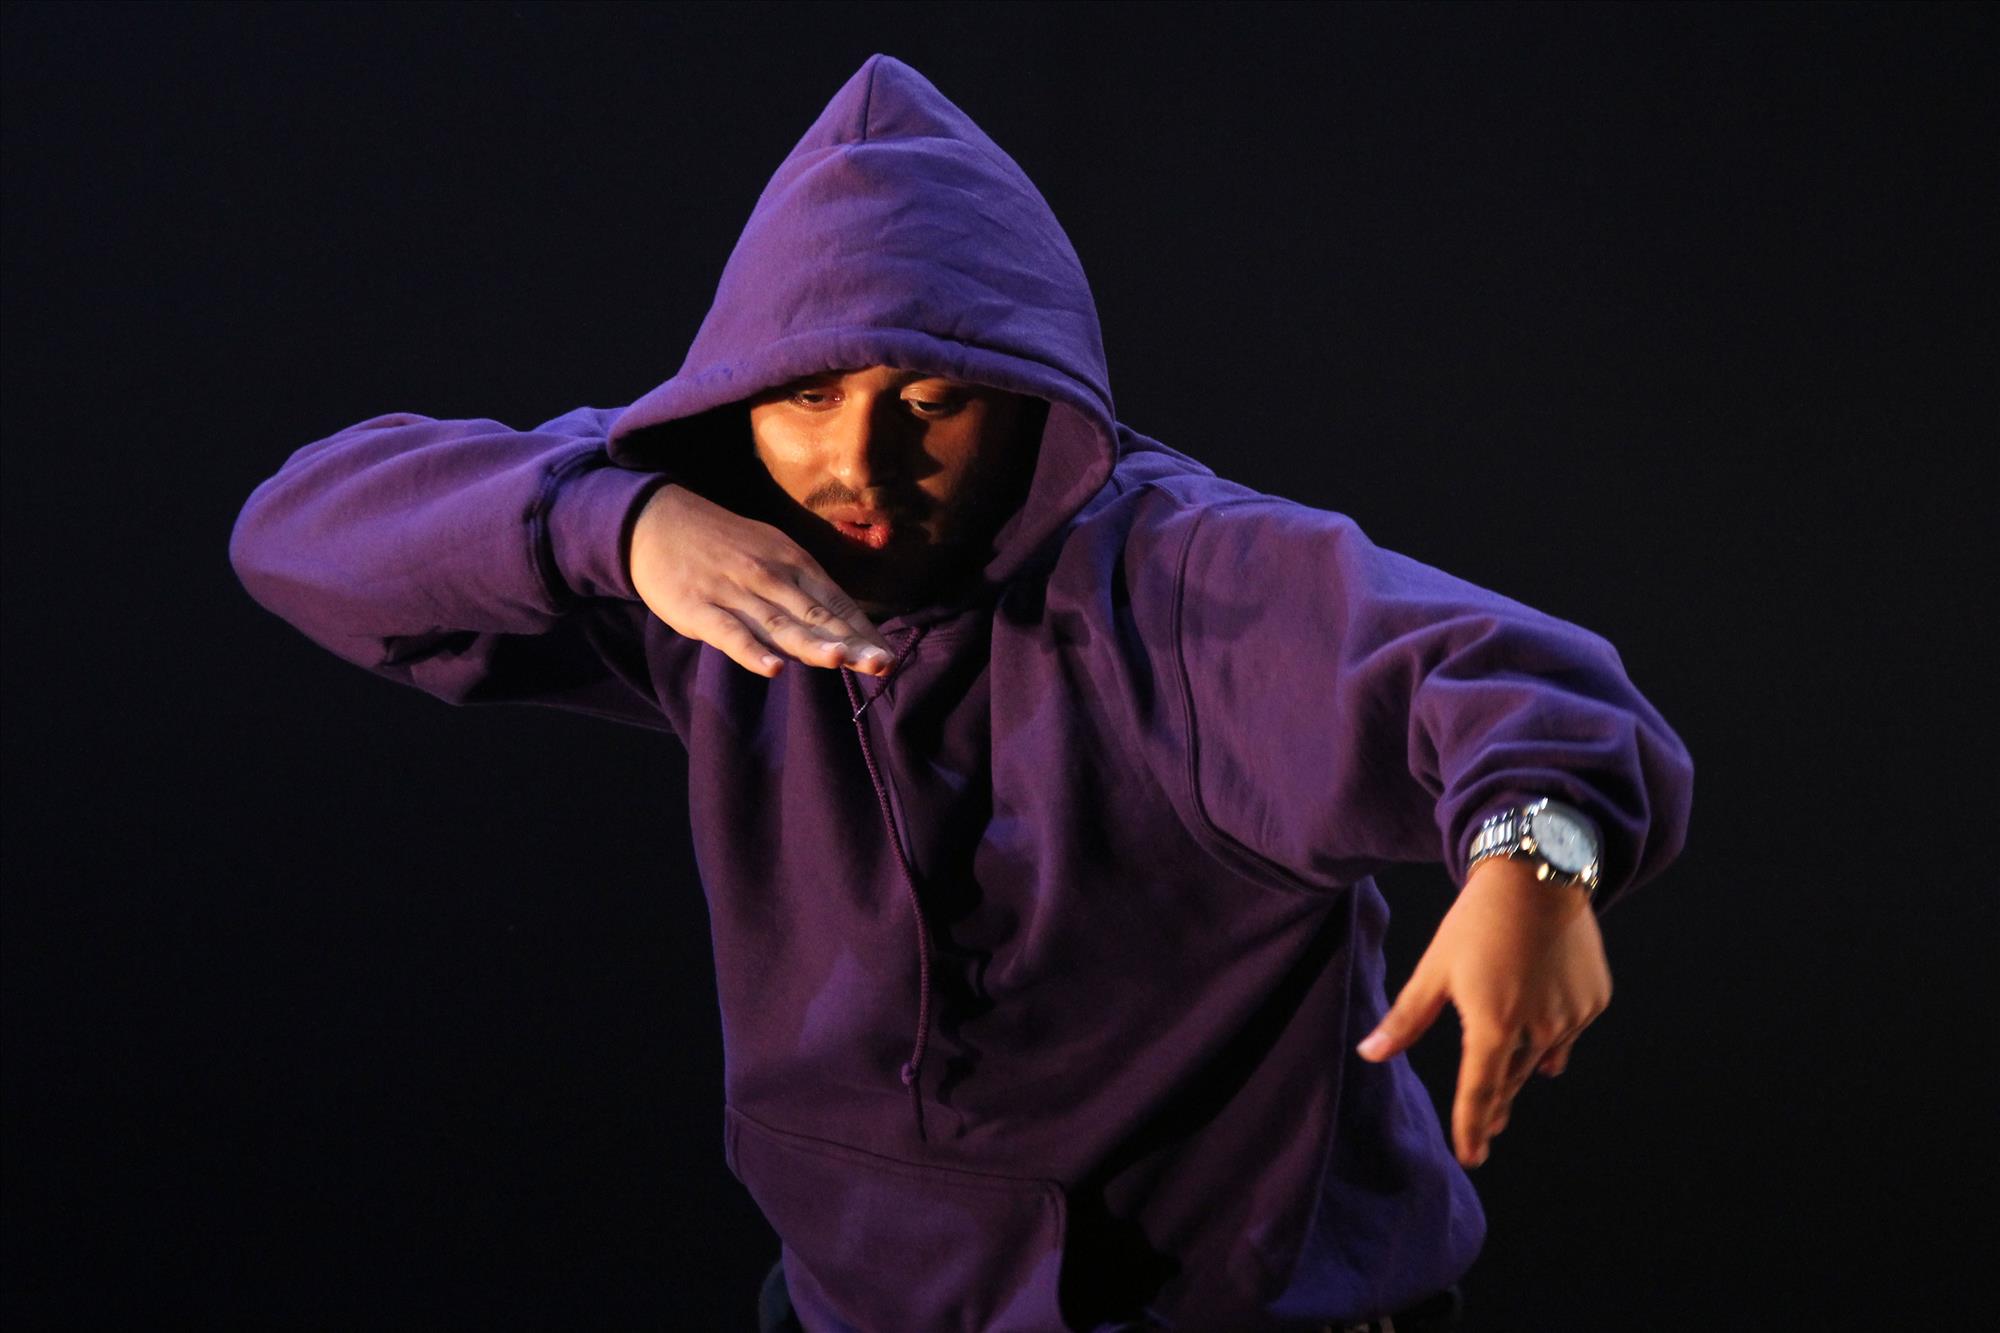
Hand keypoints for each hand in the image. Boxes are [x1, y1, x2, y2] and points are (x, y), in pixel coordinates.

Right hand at [627, 483, 896, 678]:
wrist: (656, 521)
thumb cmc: (723, 545)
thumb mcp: (771, 553)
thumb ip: (803, 589)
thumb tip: (843, 625)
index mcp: (793, 563)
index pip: (836, 603)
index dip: (863, 632)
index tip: (889, 659)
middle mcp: (771, 577)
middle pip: (816, 615)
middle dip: (851, 643)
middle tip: (881, 665)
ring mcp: (735, 594)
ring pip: (779, 625)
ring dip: (810, 644)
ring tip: (840, 661)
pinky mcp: (700, 610)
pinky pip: (730, 635)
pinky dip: (752, 652)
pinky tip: (773, 670)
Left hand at [1354, 856, 1611, 1168]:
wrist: (1539, 873)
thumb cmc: (1477, 920)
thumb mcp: (1435, 967)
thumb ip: (1406, 1018)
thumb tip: (1369, 1054)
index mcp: (1492, 1022)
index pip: (1479, 1091)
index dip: (1471, 1127)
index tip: (1470, 1156)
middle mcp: (1538, 1027)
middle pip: (1511, 1079)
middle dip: (1494, 1104)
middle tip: (1484, 1128)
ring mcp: (1572, 1015)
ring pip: (1540, 1059)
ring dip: (1520, 1069)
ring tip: (1505, 1083)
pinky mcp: (1594, 1000)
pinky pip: (1567, 1033)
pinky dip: (1550, 1038)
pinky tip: (1539, 1037)